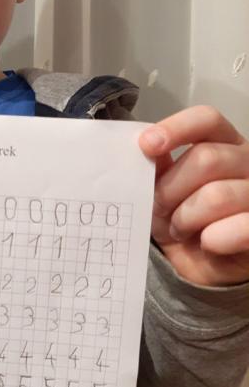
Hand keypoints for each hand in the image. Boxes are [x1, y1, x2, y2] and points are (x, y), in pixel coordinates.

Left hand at [139, 106, 248, 286]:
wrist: (204, 267)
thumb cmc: (184, 221)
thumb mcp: (164, 191)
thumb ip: (158, 166)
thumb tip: (147, 146)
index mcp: (224, 144)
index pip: (207, 119)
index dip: (177, 128)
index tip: (147, 146)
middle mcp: (248, 162)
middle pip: (206, 158)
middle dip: (170, 188)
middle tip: (159, 210)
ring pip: (217, 195)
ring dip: (186, 218)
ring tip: (181, 230)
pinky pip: (241, 227)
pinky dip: (214, 238)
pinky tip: (208, 243)